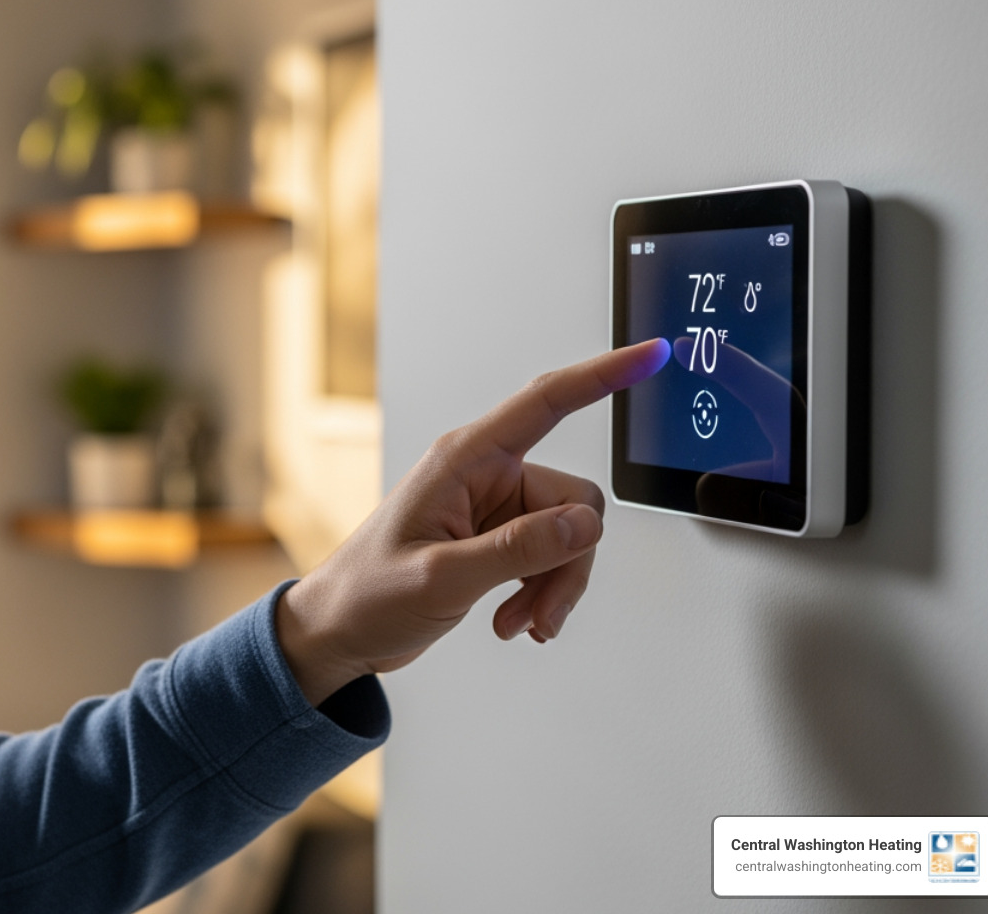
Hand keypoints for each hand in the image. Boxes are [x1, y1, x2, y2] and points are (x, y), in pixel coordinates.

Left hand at [275, 339, 669, 705]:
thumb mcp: (441, 577)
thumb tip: (582, 525)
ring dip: (553, 585)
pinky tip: (513, 620)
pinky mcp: (498, 539)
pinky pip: (552, 556)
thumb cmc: (366, 595)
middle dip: (568, 560)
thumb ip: (516, 550)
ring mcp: (493, 508)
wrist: (339, 632)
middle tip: (539, 609)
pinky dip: (542, 593)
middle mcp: (484, 476)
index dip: (602, 375)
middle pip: (574, 500)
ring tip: (519, 621)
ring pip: (569, 535)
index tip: (649, 355)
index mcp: (464, 460)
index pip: (545, 402)